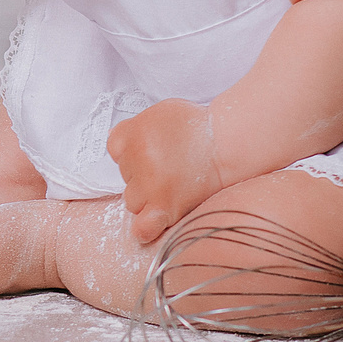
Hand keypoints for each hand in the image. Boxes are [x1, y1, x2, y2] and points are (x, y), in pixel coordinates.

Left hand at [106, 98, 219, 245]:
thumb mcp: (160, 113)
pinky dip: (145, 228)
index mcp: (133, 133)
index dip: (132, 153)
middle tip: (170, 169)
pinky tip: (154, 221)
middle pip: (126, 176)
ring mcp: (149, 183)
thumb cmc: (197, 127)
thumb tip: (117, 136)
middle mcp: (136, 157)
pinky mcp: (164, 205)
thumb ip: (136, 126)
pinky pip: (143, 226)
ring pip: (132, 200)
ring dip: (147, 198)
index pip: (115, 149)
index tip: (150, 153)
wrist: (227, 143)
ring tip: (174, 187)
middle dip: (142, 174)